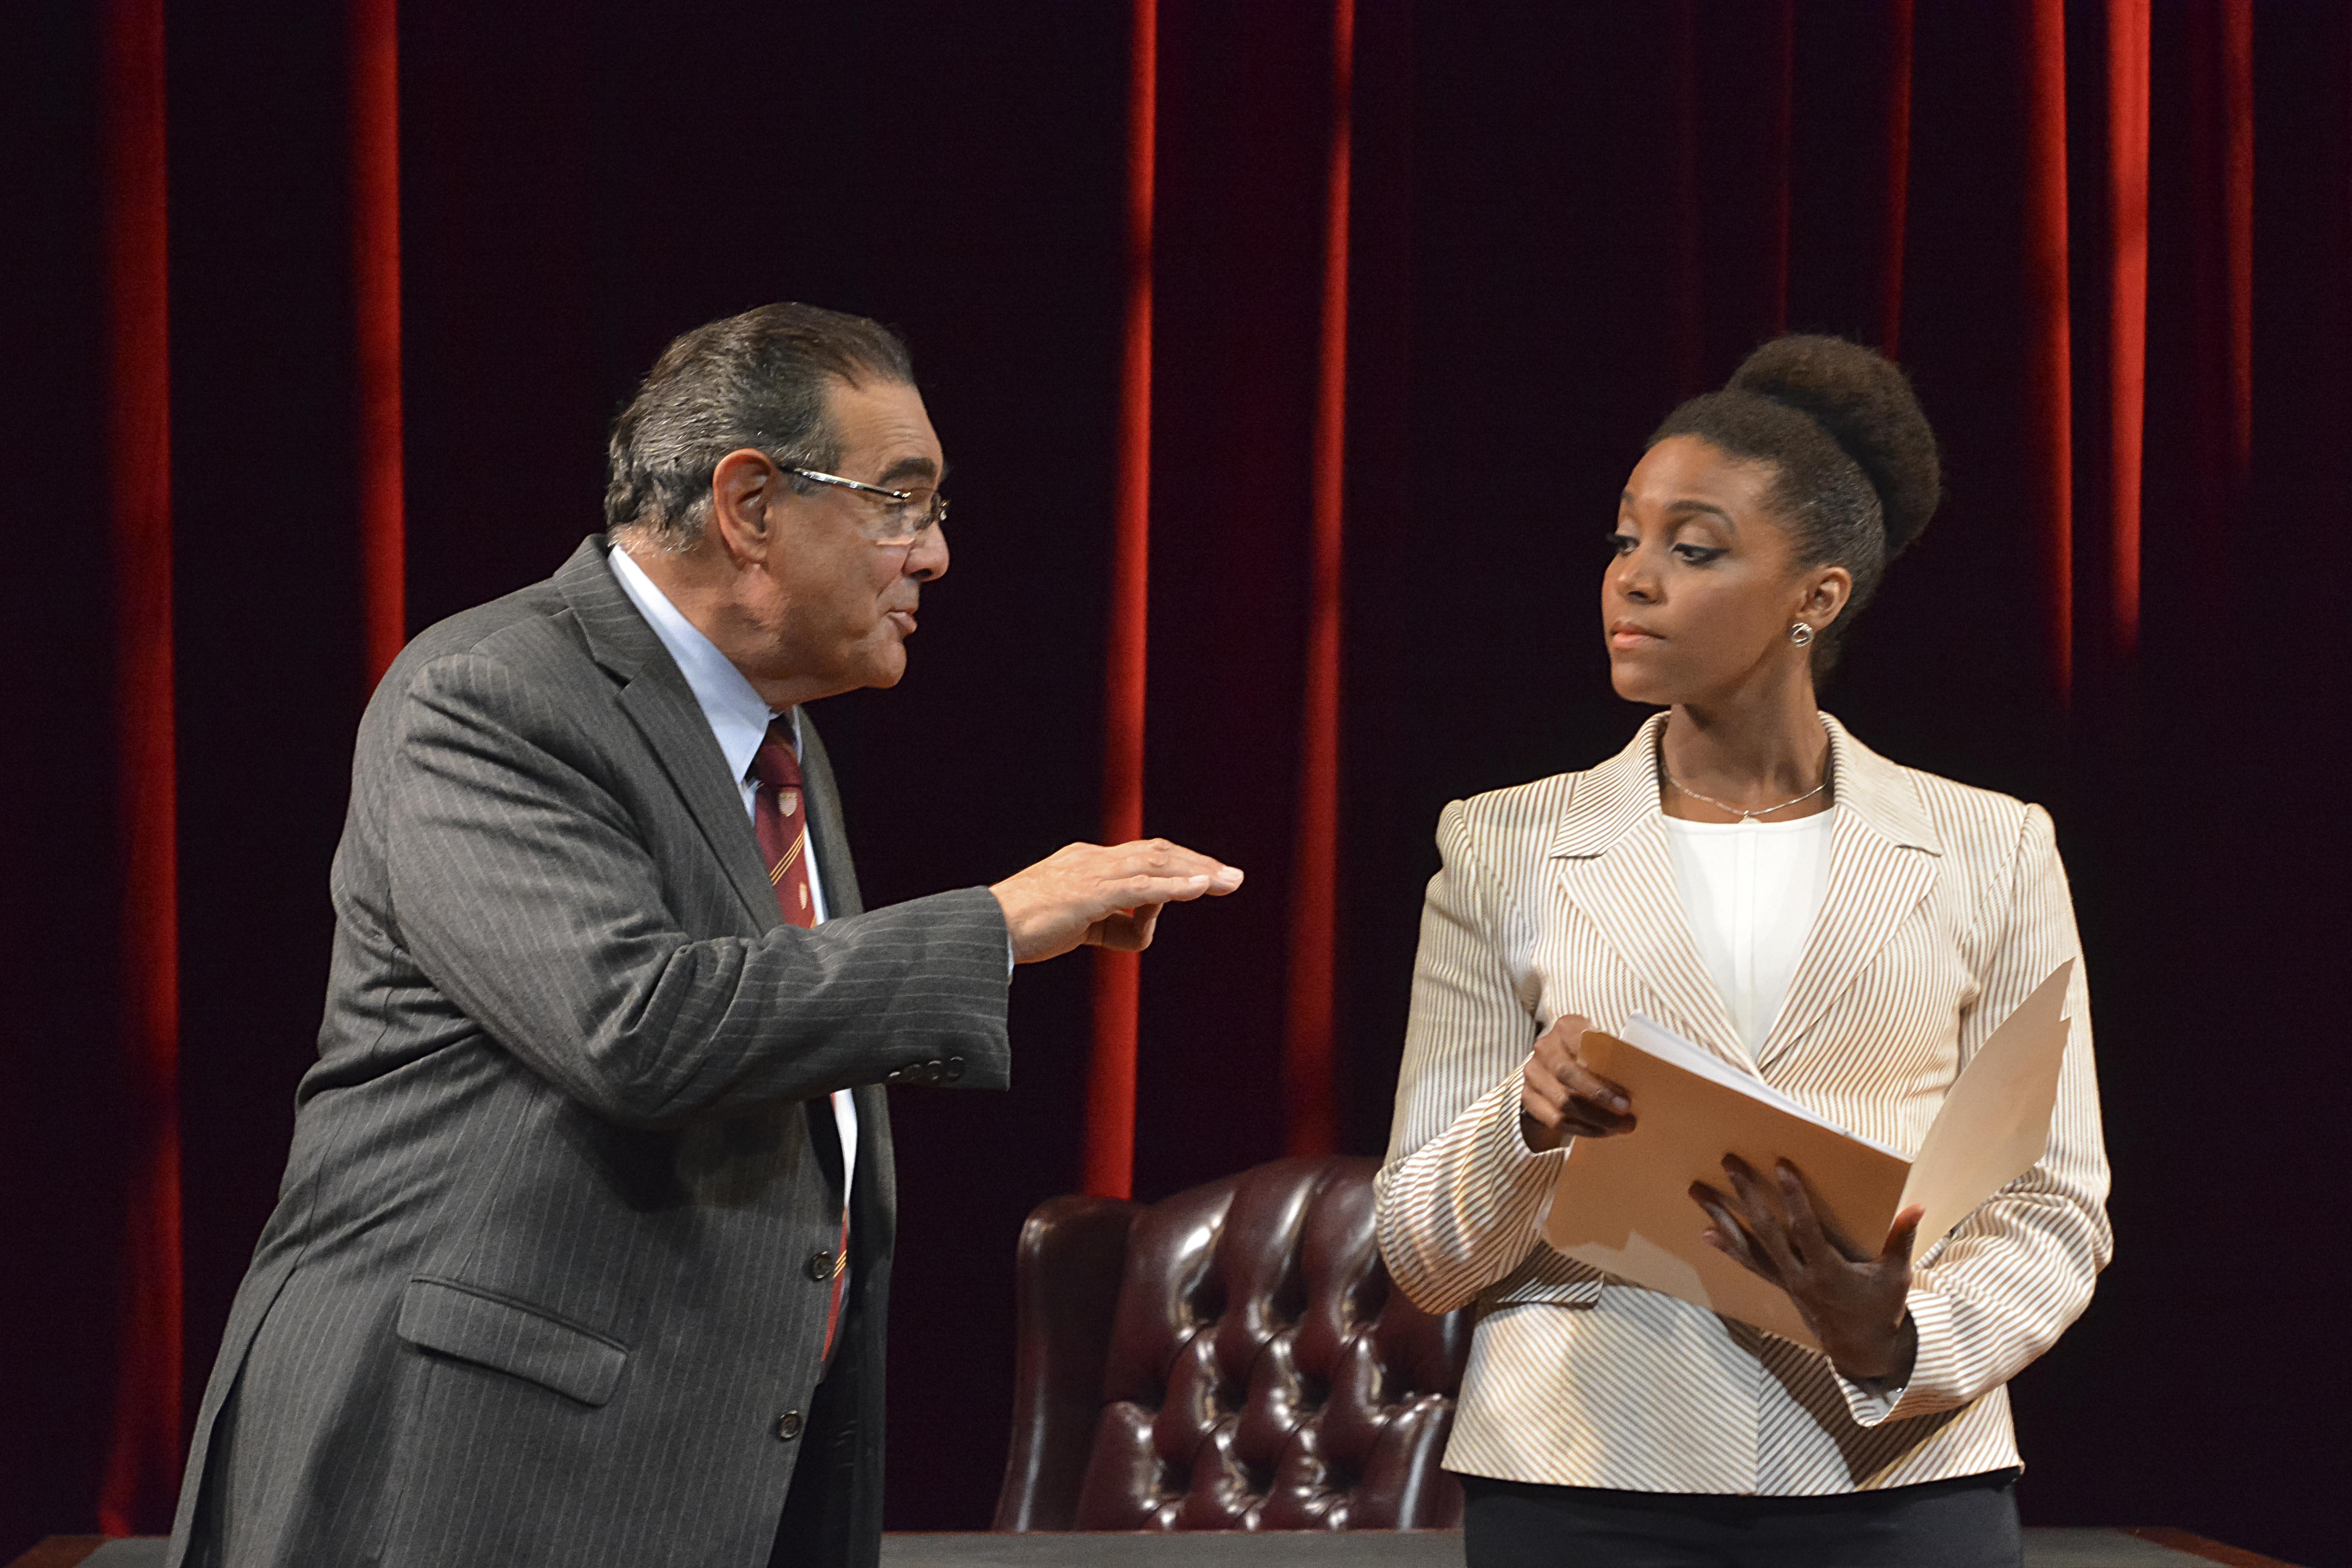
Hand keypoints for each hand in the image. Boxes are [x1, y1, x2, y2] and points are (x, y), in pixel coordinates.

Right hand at [989, 839, 1243, 963]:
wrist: (984, 930)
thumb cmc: (1022, 931)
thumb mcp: (1077, 923)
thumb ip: (1109, 921)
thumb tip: (1140, 925)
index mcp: (1086, 861)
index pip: (1142, 857)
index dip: (1177, 864)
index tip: (1207, 875)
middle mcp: (1092, 859)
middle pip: (1156, 853)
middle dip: (1198, 863)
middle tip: (1232, 876)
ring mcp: (1090, 874)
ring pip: (1155, 865)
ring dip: (1197, 872)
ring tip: (1229, 881)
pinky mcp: (1089, 895)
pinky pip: (1141, 888)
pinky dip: (1174, 887)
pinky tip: (1201, 889)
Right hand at [1518, 1014, 1634, 1150]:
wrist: (1556, 1063)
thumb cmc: (1591, 1054)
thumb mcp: (1601, 1045)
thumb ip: (1615, 1054)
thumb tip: (1643, 1077)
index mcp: (1566, 1027)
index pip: (1582, 1046)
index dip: (1603, 1074)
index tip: (1627, 1097)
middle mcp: (1544, 1048)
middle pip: (1568, 1075)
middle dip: (1600, 1099)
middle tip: (1627, 1116)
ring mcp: (1532, 1073)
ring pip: (1562, 1103)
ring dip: (1594, 1120)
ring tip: (1619, 1128)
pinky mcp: (1528, 1096)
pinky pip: (1554, 1120)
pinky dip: (1581, 1129)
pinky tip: (1601, 1132)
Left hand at [1689, 1155, 1921, 1385]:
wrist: (1861, 1349)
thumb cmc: (1881, 1308)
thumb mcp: (1896, 1276)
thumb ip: (1901, 1239)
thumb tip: (1916, 1205)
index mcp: (1828, 1272)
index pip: (1805, 1229)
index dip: (1793, 1197)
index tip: (1780, 1166)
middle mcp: (1799, 1276)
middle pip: (1766, 1230)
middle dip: (1747, 1195)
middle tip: (1730, 1162)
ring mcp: (1785, 1281)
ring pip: (1747, 1245)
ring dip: (1722, 1216)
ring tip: (1697, 1191)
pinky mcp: (1779, 1284)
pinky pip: (1749, 1263)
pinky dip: (1728, 1246)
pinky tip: (1707, 1231)